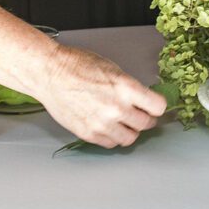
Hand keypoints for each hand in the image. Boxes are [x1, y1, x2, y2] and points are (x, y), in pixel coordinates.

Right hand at [34, 45, 165, 147]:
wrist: (50, 73)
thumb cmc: (78, 65)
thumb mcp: (112, 69)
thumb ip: (129, 88)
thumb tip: (143, 101)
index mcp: (126, 87)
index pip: (158, 107)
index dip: (157, 106)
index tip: (154, 106)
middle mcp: (117, 108)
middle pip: (146, 124)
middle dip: (145, 118)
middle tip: (140, 114)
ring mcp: (102, 123)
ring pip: (130, 138)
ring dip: (130, 130)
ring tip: (123, 121)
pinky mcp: (89, 133)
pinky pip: (111, 143)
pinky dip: (113, 136)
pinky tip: (108, 126)